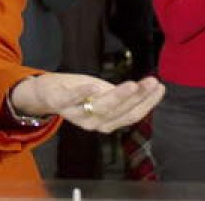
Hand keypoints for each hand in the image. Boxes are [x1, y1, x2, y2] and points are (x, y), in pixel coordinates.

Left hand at [11, 73, 164, 133]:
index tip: (160, 86)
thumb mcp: (103, 93)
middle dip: (138, 98)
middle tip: (151, 82)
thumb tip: (154, 87)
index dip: (148, 102)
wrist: (44, 92)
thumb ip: (123, 96)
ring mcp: (75, 114)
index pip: (132, 115)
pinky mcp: (58, 102)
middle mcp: (93, 123)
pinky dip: (81, 93)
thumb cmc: (78, 92)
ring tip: (132, 84)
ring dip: (117, 97)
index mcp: (106, 121)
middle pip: (119, 113)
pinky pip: (70, 100)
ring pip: (99, 109)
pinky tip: (93, 84)